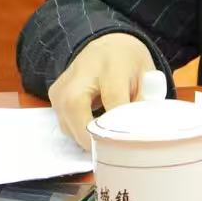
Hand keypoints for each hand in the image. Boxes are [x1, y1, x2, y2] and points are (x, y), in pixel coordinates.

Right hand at [48, 32, 152, 151]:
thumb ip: (144, 103)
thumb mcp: (147, 77)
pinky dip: (79, 132)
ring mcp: (62, 85)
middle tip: (109, 155)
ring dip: (85, 138)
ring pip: (67, 122)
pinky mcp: (54, 94)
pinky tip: (94, 131)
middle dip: (92, 138)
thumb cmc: (129, 63)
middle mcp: (81, 74)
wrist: (108, 45)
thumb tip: (141, 133)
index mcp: (111, 66)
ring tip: (104, 142)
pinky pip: (64, 123)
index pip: (112, 101)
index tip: (129, 145)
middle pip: (77, 111)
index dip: (120, 126)